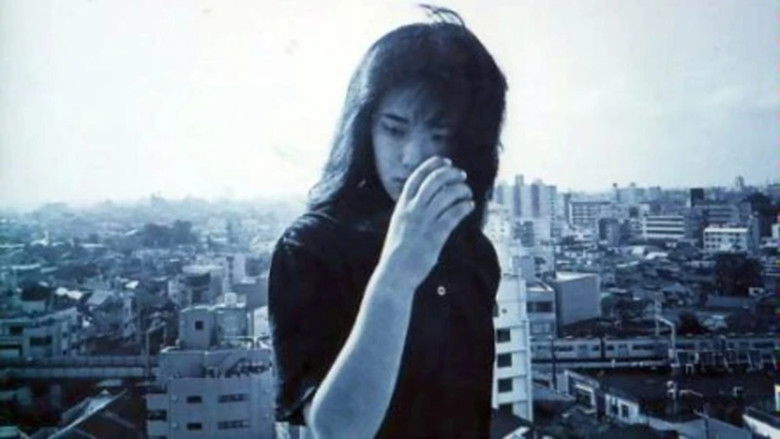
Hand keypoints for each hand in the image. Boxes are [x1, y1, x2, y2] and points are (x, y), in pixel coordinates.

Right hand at [378, 156, 473, 288]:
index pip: (417, 177)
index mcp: (402, 206)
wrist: (395, 273)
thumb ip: (411, 212)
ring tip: (467, 192)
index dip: (432, 165)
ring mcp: (424, 222)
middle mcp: (412, 211)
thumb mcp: (400, 225)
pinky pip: (453, 215)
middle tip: (461, 175)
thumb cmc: (398, 252)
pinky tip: (469, 205)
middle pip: (434, 182)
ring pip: (446, 196)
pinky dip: (464, 207)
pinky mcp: (435, 236)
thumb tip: (429, 200)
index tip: (445, 161)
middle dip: (450, 174)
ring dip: (460, 190)